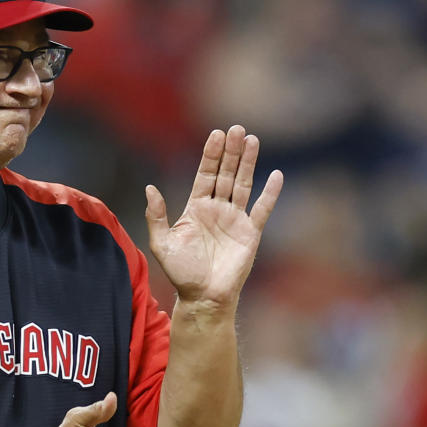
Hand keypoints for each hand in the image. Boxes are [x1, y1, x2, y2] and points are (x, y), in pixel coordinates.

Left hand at [145, 125, 282, 308]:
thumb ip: (156, 215)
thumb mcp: (162, 243)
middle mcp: (217, 209)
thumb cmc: (181, 273)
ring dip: (248, 163)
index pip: (205, 175)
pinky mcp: (251, 233)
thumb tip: (150, 188)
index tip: (216, 134)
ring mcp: (235, 219)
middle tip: (236, 129)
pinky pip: (262, 209)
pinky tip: (276, 175)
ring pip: (243, 184)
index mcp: (196, 208)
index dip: (210, 155)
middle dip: (230, 152)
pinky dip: (270, 193)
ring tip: (252, 140)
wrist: (203, 297)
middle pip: (225, 174)